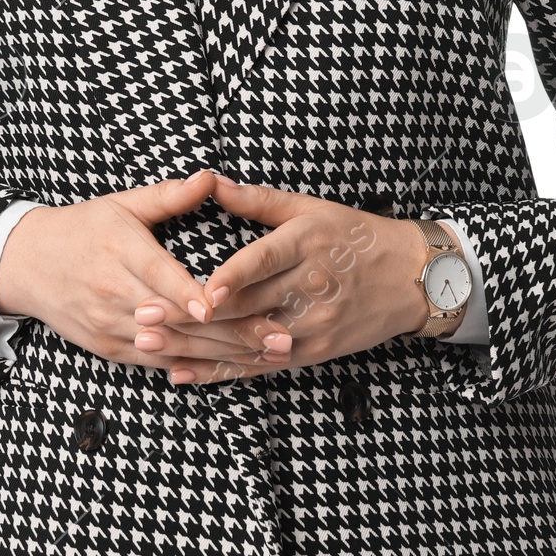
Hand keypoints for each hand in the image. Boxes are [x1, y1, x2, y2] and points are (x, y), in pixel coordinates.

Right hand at [0, 169, 291, 377]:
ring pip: (170, 346)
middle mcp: (114, 293)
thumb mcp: (122, 204)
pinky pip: (155, 362)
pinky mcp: (110, 349)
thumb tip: (210, 176)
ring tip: (266, 356)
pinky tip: (230, 369)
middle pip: (175, 318)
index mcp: (119, 250)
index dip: (186, 293)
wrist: (25, 264)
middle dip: (230, 331)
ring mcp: (111, 325)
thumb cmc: (82, 228)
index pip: (157, 275)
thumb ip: (169, 196)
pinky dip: (192, 367)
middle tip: (277, 336)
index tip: (215, 304)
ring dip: (221, 354)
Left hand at [128, 176, 429, 385]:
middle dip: (190, 316)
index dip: (231, 278)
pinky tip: (184, 373)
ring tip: (151, 346)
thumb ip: (259, 200)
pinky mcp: (314, 352)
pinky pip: (261, 366)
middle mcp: (309, 288)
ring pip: (247, 342)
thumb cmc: (355, 236)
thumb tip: (214, 182)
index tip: (198, 291)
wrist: (411, 278)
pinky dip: (221, 372)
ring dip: (196, 348)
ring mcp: (312, 326)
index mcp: (306, 244)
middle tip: (143, 315)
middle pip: (245, 307)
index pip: (264, 262)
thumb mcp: (311, 207)